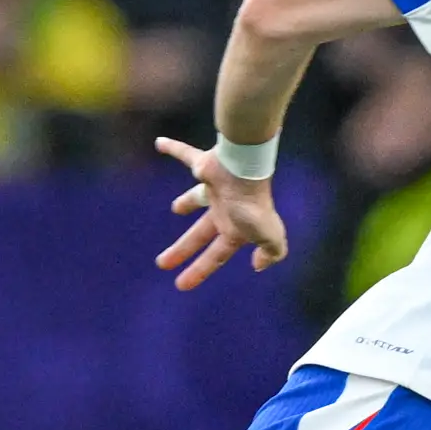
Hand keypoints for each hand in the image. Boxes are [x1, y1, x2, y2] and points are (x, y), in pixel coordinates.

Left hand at [155, 135, 289, 287]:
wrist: (246, 172)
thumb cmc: (254, 207)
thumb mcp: (269, 237)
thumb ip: (272, 253)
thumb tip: (259, 265)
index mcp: (235, 229)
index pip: (215, 256)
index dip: (199, 271)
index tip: (180, 285)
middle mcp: (224, 210)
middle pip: (198, 234)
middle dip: (181, 250)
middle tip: (161, 263)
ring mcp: (214, 188)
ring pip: (195, 198)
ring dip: (186, 202)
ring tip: (175, 208)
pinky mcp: (205, 165)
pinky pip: (186, 155)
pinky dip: (174, 149)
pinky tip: (158, 144)